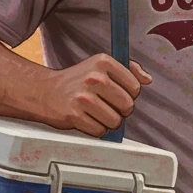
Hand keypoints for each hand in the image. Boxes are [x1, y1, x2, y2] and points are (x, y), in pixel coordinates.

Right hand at [36, 54, 151, 136]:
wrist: (45, 91)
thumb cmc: (77, 80)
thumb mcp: (101, 66)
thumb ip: (129, 70)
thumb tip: (147, 79)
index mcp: (103, 62)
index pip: (135, 87)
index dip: (128, 94)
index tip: (116, 93)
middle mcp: (94, 77)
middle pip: (127, 106)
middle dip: (120, 110)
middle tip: (106, 105)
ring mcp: (83, 97)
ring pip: (115, 121)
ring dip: (108, 122)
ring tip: (95, 113)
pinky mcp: (74, 115)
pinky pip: (100, 131)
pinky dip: (95, 129)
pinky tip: (86, 119)